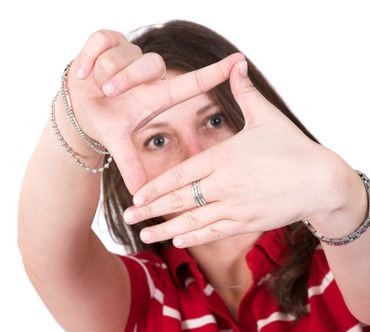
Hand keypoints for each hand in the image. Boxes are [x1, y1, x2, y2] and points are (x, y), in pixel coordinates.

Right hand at [68, 30, 243, 191]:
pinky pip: (101, 40)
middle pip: (149, 65)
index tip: (239, 61)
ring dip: (105, 74)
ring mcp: (131, 55)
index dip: (215, 73)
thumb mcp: (118, 144)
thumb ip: (130, 166)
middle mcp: (150, 74)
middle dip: (124, 80)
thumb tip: (138, 196)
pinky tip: (84, 72)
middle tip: (107, 94)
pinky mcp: (108, 40)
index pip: (191, 83)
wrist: (76, 110)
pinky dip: (89, 57)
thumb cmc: (105, 124)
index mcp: (157, 97)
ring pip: (123, 56)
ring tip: (97, 87)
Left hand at [124, 60, 352, 246]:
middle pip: (179, 200)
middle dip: (151, 210)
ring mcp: (235, 207)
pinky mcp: (248, 223)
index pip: (180, 175)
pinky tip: (178, 240)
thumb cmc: (294, 148)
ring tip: (144, 234)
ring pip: (193, 221)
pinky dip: (195, 237)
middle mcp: (224, 185)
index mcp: (223, 158)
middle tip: (128, 215)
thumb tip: (237, 63)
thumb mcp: (267, 117)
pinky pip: (215, 232)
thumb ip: (245, 93)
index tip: (136, 194)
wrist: (322, 182)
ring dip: (166, 229)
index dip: (156, 187)